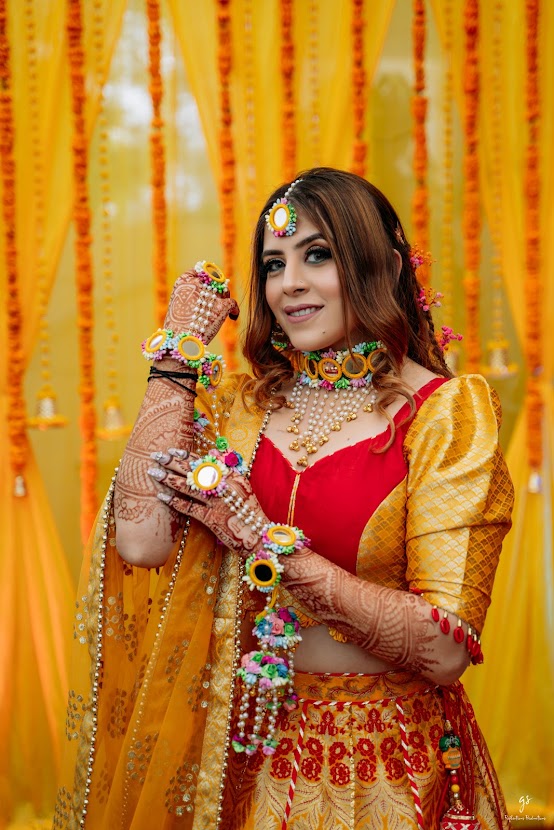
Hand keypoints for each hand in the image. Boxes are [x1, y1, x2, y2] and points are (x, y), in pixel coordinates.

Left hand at [147, 449, 267, 551]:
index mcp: (232, 476)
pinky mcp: (213, 519)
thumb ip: (228, 468)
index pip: (205, 462)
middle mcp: (225, 487)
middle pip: (194, 471)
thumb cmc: (248, 511)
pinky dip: (175, 502)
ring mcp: (218, 503)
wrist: (258, 535)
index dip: (187, 455)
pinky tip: (162, 497)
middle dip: (173, 462)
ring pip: (189, 487)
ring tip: (154, 472)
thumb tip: (211, 451)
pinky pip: (190, 508)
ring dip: (170, 479)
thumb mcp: (242, 485)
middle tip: (156, 456)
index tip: (172, 450)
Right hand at [165, 270, 238, 344]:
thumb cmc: (177, 328)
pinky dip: (235, 310)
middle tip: (220, 298)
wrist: (180, 341)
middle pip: (214, 279)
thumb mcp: (179, 306)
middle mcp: (197, 284)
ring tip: (223, 309)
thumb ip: (192, 296)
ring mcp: (210, 294)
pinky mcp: (222, 306)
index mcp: (183, 282)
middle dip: (218, 287)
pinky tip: (233, 316)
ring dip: (225, 298)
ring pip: (225, 290)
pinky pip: (233, 303)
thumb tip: (209, 294)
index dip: (207, 276)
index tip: (211, 283)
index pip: (199, 270)